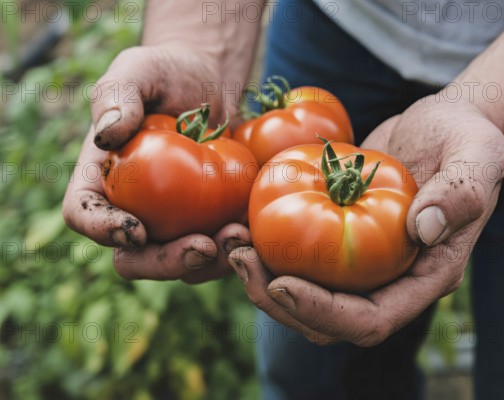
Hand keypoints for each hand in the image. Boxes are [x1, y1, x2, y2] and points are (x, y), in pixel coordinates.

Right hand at [63, 46, 248, 283]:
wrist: (210, 85)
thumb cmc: (166, 74)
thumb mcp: (138, 69)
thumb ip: (117, 94)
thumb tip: (107, 134)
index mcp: (102, 179)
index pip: (84, 214)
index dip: (102, 231)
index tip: (136, 230)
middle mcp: (133, 210)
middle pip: (134, 258)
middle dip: (167, 262)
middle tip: (203, 247)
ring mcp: (173, 222)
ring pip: (181, 264)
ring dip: (211, 262)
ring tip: (240, 236)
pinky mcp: (209, 222)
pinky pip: (219, 250)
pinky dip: (236, 250)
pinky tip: (255, 232)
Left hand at [229, 96, 503, 344]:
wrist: (447, 126)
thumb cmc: (468, 139)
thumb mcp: (478, 156)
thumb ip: (460, 192)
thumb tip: (424, 228)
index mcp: (425, 276)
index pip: (371, 319)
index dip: (323, 312)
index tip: (280, 283)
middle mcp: (390, 279)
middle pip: (326, 319)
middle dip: (276, 300)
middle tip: (238, 257)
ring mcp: (364, 263)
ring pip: (304, 294)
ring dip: (260, 278)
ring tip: (229, 240)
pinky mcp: (342, 238)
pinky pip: (299, 258)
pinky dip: (266, 248)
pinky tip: (241, 221)